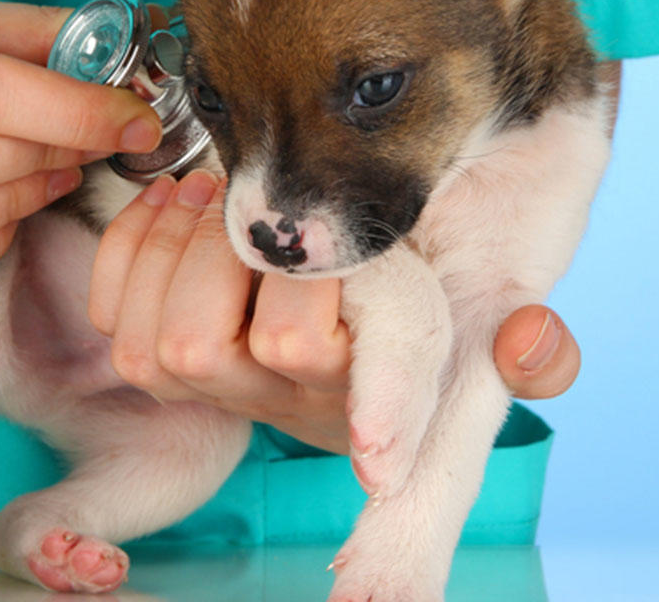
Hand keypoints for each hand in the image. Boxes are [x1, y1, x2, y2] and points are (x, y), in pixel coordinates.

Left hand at [87, 170, 581, 454]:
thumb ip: (532, 346)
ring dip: (195, 247)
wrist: (362, 229)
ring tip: (221, 196)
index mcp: (403, 387)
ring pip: (186, 347)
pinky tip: (173, 207)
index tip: (379, 462)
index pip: (408, 439)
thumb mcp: (498, 292)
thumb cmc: (435, 257)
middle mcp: (318, 405)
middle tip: (280, 203)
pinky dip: (137, 247)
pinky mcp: (171, 370)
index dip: (391, 425)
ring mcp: (241, 393)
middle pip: (280, 350)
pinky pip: (123, 327)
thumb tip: (535, 347)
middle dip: (273, 259)